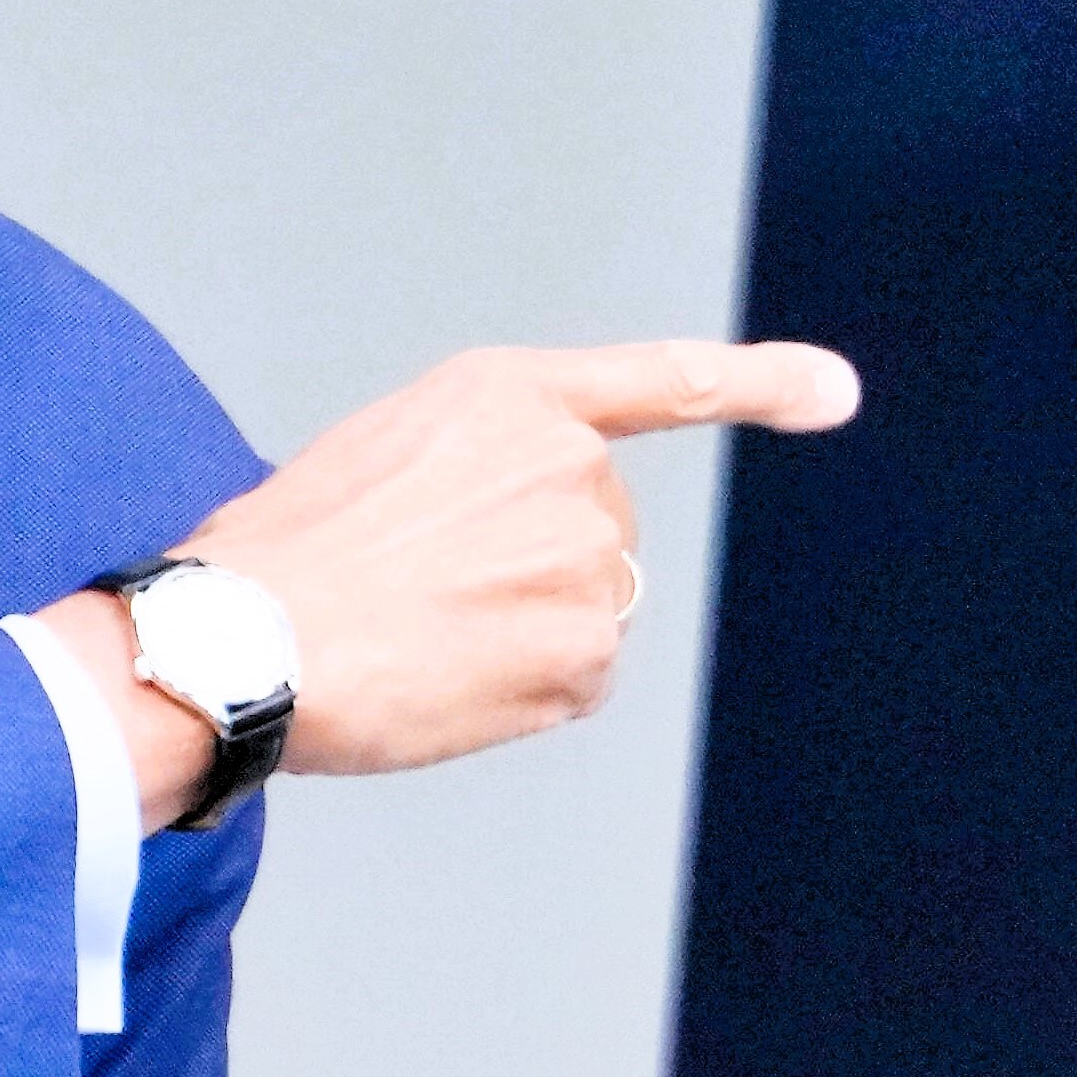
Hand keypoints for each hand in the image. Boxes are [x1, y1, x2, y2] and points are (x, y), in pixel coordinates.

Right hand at [47, 338, 860, 820]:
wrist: (243, 642)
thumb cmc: (272, 560)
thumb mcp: (371, 458)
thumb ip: (466, 473)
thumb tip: (492, 551)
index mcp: (505, 396)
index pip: (660, 382)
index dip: (761, 384)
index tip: (834, 393)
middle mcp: (568, 465)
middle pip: (597, 531)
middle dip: (532, 567)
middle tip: (420, 596)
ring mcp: (586, 560)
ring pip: (587, 610)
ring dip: (522, 634)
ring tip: (417, 640)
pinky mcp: (584, 652)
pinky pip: (576, 681)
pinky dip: (521, 694)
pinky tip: (442, 683)